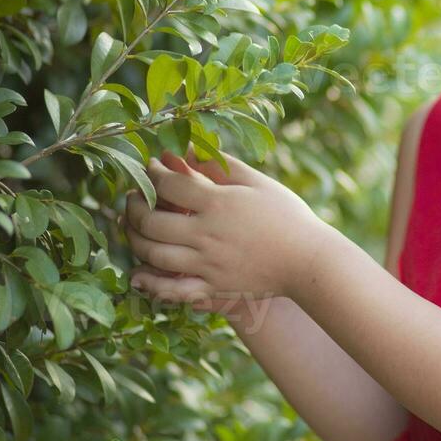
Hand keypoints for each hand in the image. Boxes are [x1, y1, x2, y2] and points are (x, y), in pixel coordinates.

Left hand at [122, 147, 327, 310]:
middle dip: (133, 206)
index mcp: (218, 203)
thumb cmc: (287, 216)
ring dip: (133, 239)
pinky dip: (150, 283)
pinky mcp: (213, 288)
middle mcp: (206, 235)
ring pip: (152, 254)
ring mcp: (207, 264)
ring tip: (132, 228)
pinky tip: (138, 274)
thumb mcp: (258, 182)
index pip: (168, 184)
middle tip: (133, 198)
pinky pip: (171, 290)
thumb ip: (221, 165)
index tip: (151, 168)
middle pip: (150, 221)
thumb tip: (188, 150)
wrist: (308, 260)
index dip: (152, 173)